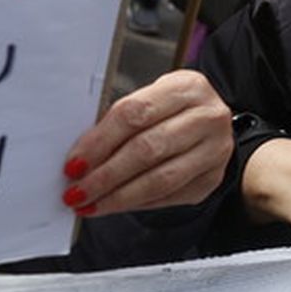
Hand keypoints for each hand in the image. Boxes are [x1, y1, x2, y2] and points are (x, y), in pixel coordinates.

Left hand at [61, 70, 232, 216]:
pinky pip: (169, 197)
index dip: (100, 141)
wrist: (209, 123)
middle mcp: (209, 116)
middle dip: (106, 175)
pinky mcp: (213, 178)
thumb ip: (120, 123)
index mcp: (188, 87)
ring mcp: (216, 149)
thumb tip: (81, 158)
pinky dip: (137, 204)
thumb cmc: (171, 110)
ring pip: (160, 179)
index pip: (136, 113)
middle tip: (77, 191)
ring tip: (91, 204)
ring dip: (118, 196)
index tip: (74, 163)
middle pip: (148, 148)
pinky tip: (116, 204)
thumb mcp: (150, 99)